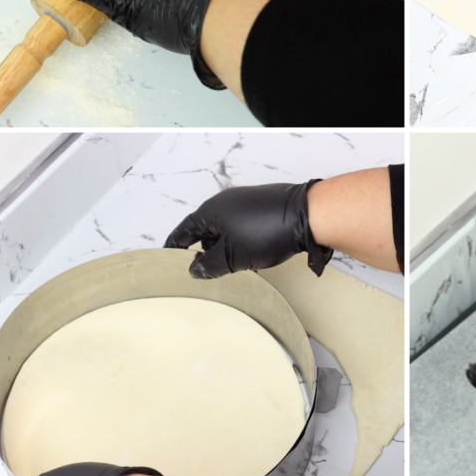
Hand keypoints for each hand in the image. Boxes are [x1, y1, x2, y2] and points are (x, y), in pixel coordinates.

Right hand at [164, 182, 333, 277]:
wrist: (308, 215)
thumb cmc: (267, 231)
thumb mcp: (232, 256)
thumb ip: (209, 265)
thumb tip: (194, 269)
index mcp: (211, 210)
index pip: (184, 230)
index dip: (174, 246)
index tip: (167, 258)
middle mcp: (226, 203)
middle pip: (205, 231)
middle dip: (204, 252)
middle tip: (206, 272)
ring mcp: (246, 204)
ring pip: (226, 231)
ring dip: (226, 249)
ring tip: (233, 268)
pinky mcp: (264, 208)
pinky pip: (243, 228)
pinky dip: (241, 243)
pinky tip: (252, 257)